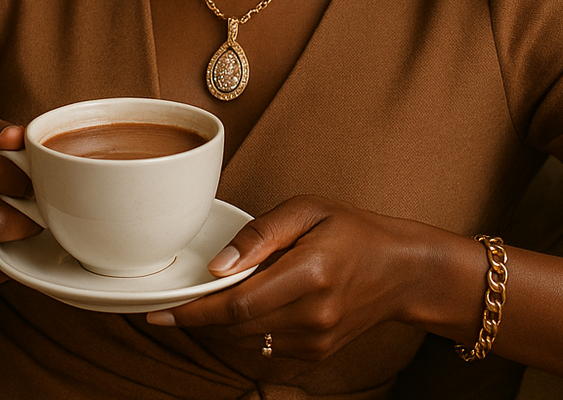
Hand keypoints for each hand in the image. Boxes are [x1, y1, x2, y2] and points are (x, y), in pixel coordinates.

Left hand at [146, 195, 483, 361]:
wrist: (402, 271)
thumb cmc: (354, 231)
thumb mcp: (308, 209)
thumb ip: (260, 233)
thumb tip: (218, 265)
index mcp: (310, 273)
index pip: (238, 304)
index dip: (195, 312)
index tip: (161, 310)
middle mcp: (313, 314)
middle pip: (237, 327)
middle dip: (200, 318)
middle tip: (173, 303)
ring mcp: (316, 339)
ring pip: (248, 340)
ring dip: (221, 325)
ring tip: (209, 301)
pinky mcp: (317, 353)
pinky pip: (266, 346)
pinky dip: (248, 330)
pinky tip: (251, 306)